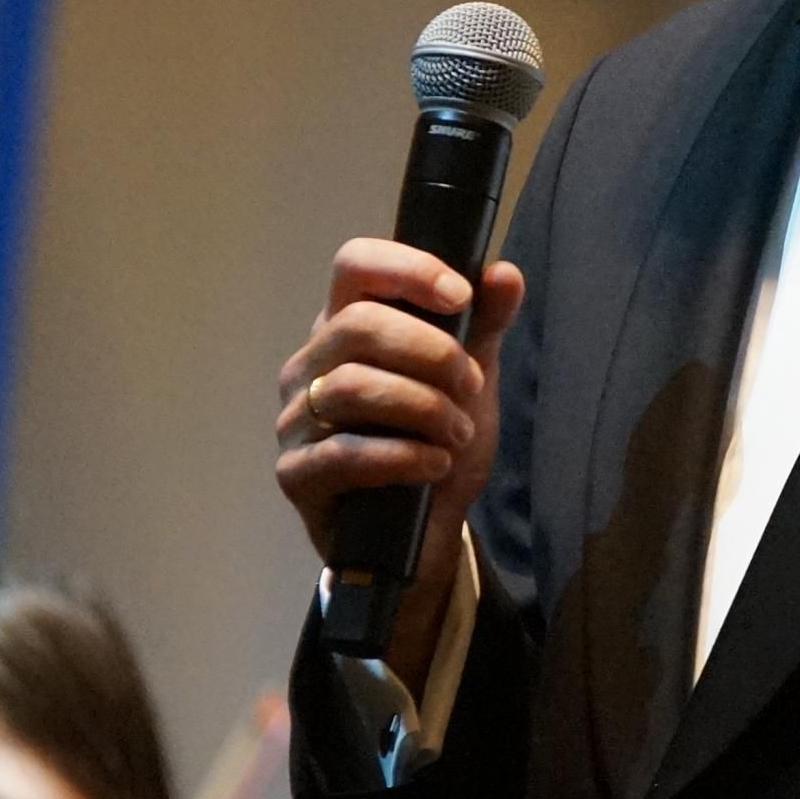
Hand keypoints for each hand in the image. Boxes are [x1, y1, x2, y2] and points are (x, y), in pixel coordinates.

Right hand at [275, 239, 525, 673]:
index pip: (354, 265)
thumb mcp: (471, 381)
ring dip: (422, 407)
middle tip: (470, 386)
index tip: (460, 297)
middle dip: (431, 353)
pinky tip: (435, 465)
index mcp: (346, 326)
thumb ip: (484, 327)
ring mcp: (295, 419)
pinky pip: (343, 452)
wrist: (423, 533)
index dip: (407, 270)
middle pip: (357, 325)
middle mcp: (310, 364)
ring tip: (457, 434)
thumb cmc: (436, 442)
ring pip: (351, 386)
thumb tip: (504, 275)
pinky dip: (402, 455)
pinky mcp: (296, 473)